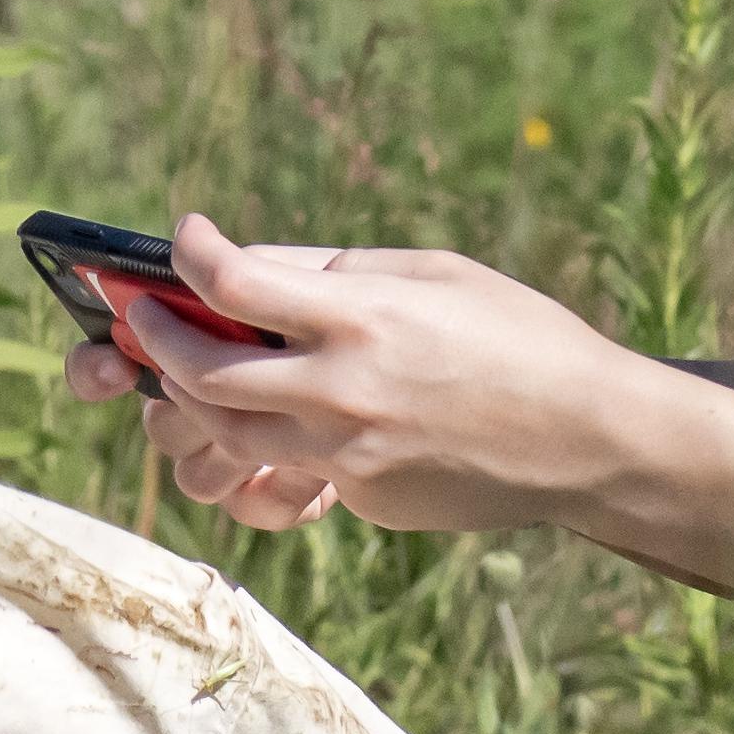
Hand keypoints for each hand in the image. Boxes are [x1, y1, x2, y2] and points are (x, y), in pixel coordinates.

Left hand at [59, 216, 654, 536]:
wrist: (589, 438)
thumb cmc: (522, 337)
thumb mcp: (438, 273)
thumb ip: (344, 271)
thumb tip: (263, 270)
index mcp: (364, 317)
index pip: (235, 283)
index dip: (191, 252)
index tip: (186, 236)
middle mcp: (343, 391)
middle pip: (202, 373)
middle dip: (157, 339)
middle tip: (144, 318)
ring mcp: (348, 455)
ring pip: (227, 434)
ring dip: (191, 398)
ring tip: (187, 369)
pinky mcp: (363, 497)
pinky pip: (292, 466)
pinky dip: (273, 436)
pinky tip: (287, 410)